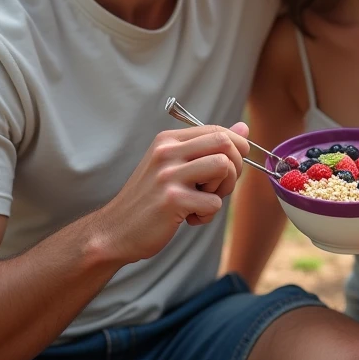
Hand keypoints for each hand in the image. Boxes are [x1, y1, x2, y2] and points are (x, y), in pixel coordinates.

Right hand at [91, 123, 250, 263]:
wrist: (115, 231)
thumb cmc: (150, 199)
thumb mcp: (174, 165)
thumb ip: (207, 146)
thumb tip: (243, 128)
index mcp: (168, 140)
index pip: (217, 130)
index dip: (237, 148)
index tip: (233, 166)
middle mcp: (167, 152)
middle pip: (225, 143)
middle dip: (235, 167)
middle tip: (219, 187)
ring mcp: (168, 175)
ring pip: (223, 167)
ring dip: (223, 190)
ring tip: (203, 202)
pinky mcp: (172, 200)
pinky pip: (214, 203)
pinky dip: (208, 215)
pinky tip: (189, 219)